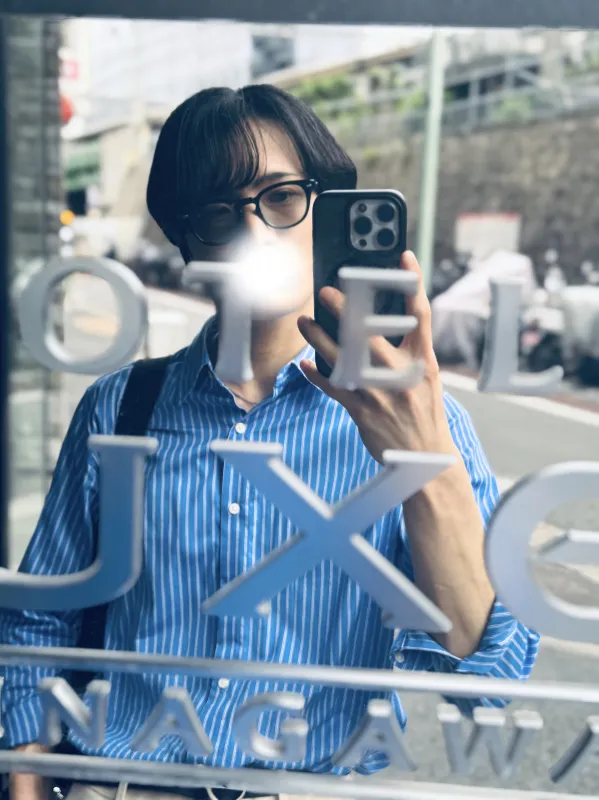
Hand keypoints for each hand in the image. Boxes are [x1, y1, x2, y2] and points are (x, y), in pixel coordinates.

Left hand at [297, 251, 455, 462]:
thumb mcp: (426, 376)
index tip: (403, 257)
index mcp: (422, 360)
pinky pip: (333, 388)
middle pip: (371, 332)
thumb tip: (382, 323)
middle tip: (327, 292)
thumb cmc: (424, 411)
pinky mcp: (362, 411)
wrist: (424, 456)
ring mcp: (380, 393)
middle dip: (346, 310)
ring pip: (344, 358)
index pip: (419, 314)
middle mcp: (401, 373)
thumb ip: (409, 349)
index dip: (412, 283)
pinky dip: (316, 375)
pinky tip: (303, 363)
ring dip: (320, 338)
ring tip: (305, 322)